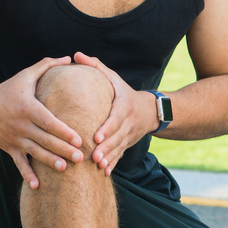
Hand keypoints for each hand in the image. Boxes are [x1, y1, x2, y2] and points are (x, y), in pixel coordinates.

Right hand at [0, 56, 82, 188]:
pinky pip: (19, 163)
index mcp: (28, 107)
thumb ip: (48, 65)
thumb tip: (70, 57)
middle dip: (64, 149)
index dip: (64, 131)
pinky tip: (38, 186)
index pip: (49, 122)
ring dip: (50, 162)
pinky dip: (27, 175)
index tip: (79, 139)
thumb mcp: (26, 75)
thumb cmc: (8, 88)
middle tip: (81, 158)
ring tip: (66, 169)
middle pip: (46, 140)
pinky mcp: (9, 147)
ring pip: (35, 153)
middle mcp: (21, 125)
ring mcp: (14, 138)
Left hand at [73, 51, 156, 176]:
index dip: (107, 129)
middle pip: (117, 137)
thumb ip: (95, 66)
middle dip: (107, 148)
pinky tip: (104, 173)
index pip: (116, 119)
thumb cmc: (124, 91)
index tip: (96, 137)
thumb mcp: (113, 77)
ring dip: (109, 158)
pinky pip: (121, 155)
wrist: (151, 110)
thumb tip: (76, 55)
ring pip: (119, 149)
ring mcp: (129, 135)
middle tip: (94, 157)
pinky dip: (114, 164)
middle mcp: (128, 123)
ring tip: (98, 166)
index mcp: (124, 106)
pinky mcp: (127, 144)